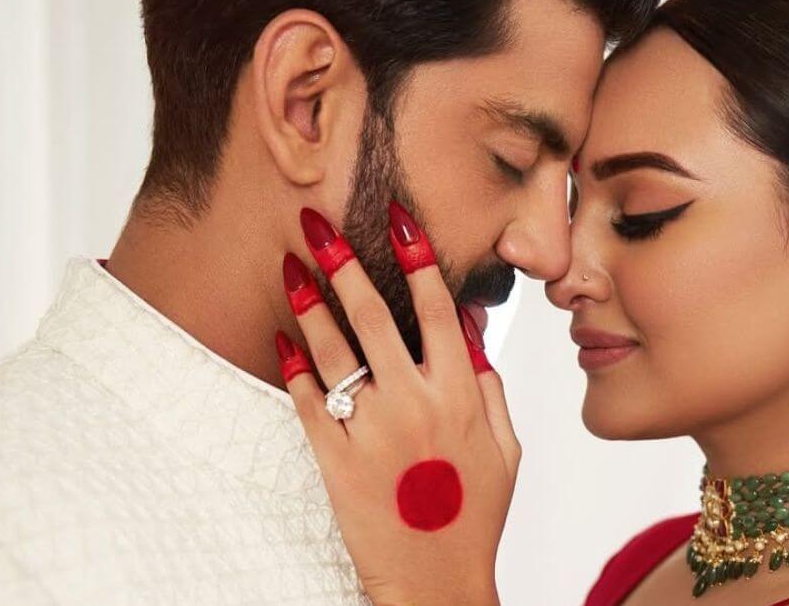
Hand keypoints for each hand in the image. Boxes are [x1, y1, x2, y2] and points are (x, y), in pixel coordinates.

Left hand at [275, 204, 520, 605]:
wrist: (435, 581)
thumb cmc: (474, 514)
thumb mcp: (505, 446)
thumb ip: (490, 382)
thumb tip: (471, 324)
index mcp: (460, 395)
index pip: (438, 309)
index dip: (417, 258)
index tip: (398, 219)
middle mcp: (414, 404)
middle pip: (374, 316)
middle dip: (344, 262)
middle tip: (318, 223)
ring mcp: (371, 431)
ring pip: (333, 350)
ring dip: (309, 302)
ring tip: (290, 266)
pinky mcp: (334, 460)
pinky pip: (307, 401)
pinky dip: (293, 365)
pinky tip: (282, 336)